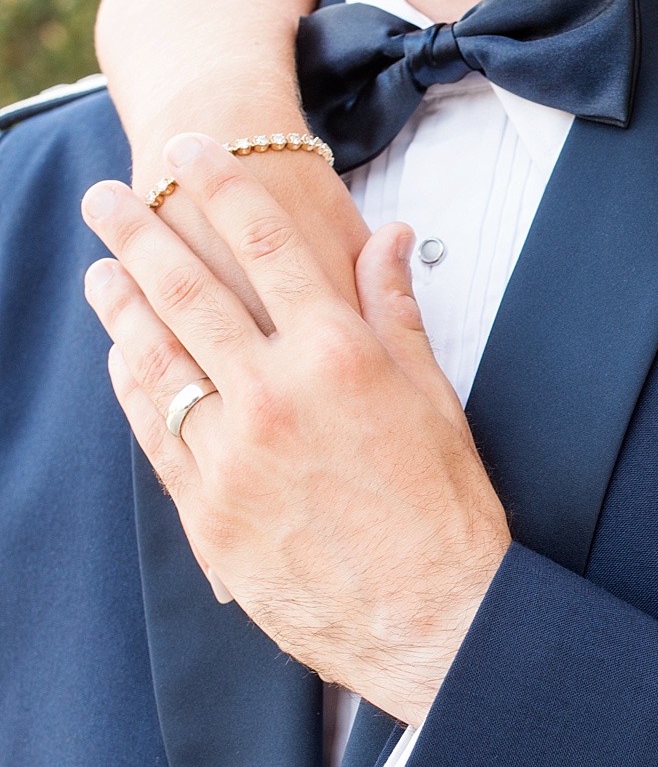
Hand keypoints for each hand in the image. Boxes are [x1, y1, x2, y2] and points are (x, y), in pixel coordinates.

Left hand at [81, 134, 511, 725]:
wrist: (432, 616)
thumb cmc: (446, 509)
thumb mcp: (435, 398)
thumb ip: (395, 312)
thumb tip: (388, 239)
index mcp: (338, 357)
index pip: (266, 247)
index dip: (223, 187)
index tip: (190, 150)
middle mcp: (275, 395)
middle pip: (187, 292)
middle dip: (140, 234)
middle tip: (107, 195)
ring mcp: (232, 454)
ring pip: (156, 360)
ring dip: (122, 307)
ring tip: (101, 272)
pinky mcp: (207, 511)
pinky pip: (154, 432)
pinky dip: (133, 388)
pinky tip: (123, 359)